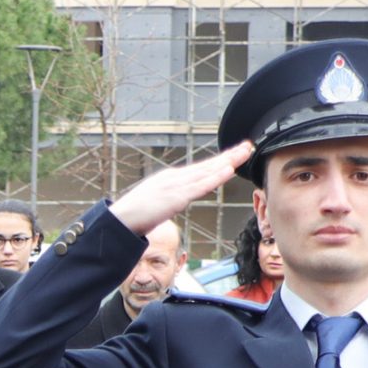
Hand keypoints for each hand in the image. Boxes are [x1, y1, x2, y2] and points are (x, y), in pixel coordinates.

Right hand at [108, 142, 254, 235]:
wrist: (120, 220)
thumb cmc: (134, 215)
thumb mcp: (156, 203)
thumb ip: (170, 200)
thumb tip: (177, 202)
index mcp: (170, 179)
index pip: (200, 169)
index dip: (219, 161)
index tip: (234, 155)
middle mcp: (175, 178)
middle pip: (207, 166)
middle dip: (228, 156)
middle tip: (248, 146)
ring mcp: (175, 186)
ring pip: (207, 172)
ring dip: (227, 162)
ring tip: (243, 153)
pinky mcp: (176, 197)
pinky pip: (200, 186)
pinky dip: (216, 177)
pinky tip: (228, 170)